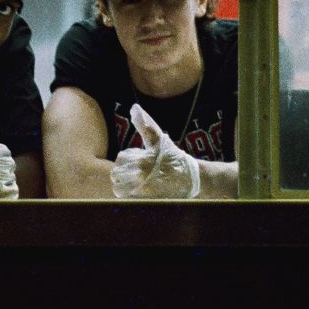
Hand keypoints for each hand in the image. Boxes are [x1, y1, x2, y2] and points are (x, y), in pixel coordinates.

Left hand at [110, 104, 238, 200]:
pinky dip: (129, 195)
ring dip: (123, 185)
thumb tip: (134, 107)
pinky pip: (128, 199)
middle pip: (117, 174)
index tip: (134, 161)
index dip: (126, 160)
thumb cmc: (173, 156)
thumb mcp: (159, 140)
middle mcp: (141, 174)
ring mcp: (143, 189)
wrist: (191, 177)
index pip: (120, 159)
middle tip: (133, 173)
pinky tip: (138, 191)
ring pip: (119, 188)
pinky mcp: (146, 200)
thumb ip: (146, 125)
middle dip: (122, 173)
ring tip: (134, 182)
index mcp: (142, 159)